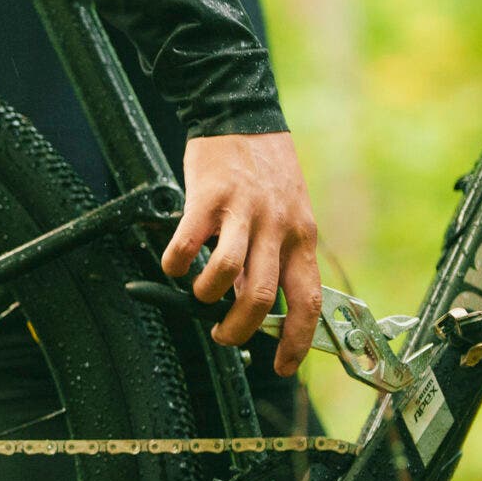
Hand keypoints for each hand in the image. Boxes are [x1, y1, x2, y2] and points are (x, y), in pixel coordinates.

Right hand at [160, 131, 321, 377]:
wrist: (241, 114)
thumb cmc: (265, 170)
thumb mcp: (287, 215)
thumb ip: (277, 258)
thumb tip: (256, 307)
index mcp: (302, 237)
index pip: (308, 300)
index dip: (297, 342)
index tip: (282, 366)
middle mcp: (278, 227)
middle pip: (261, 298)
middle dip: (237, 330)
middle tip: (222, 334)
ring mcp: (244, 211)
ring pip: (227, 275)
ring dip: (206, 297)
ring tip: (199, 294)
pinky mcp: (209, 195)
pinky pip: (189, 244)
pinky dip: (176, 264)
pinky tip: (174, 264)